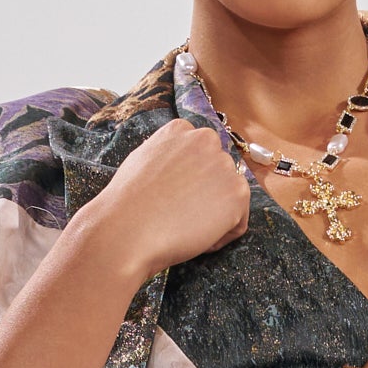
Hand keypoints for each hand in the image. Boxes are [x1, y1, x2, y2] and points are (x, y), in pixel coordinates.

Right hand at [83, 118, 251, 286]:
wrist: (128, 229)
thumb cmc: (128, 204)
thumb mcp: (143, 161)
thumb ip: (169, 157)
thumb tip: (183, 168)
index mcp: (180, 129)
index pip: (200, 156)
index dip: (189, 184)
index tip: (172, 199)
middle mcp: (205, 139)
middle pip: (218, 176)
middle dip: (205, 199)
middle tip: (178, 216)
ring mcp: (224, 164)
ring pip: (230, 199)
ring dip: (213, 219)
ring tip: (184, 227)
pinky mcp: (237, 192)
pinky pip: (238, 223)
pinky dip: (220, 237)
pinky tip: (195, 237)